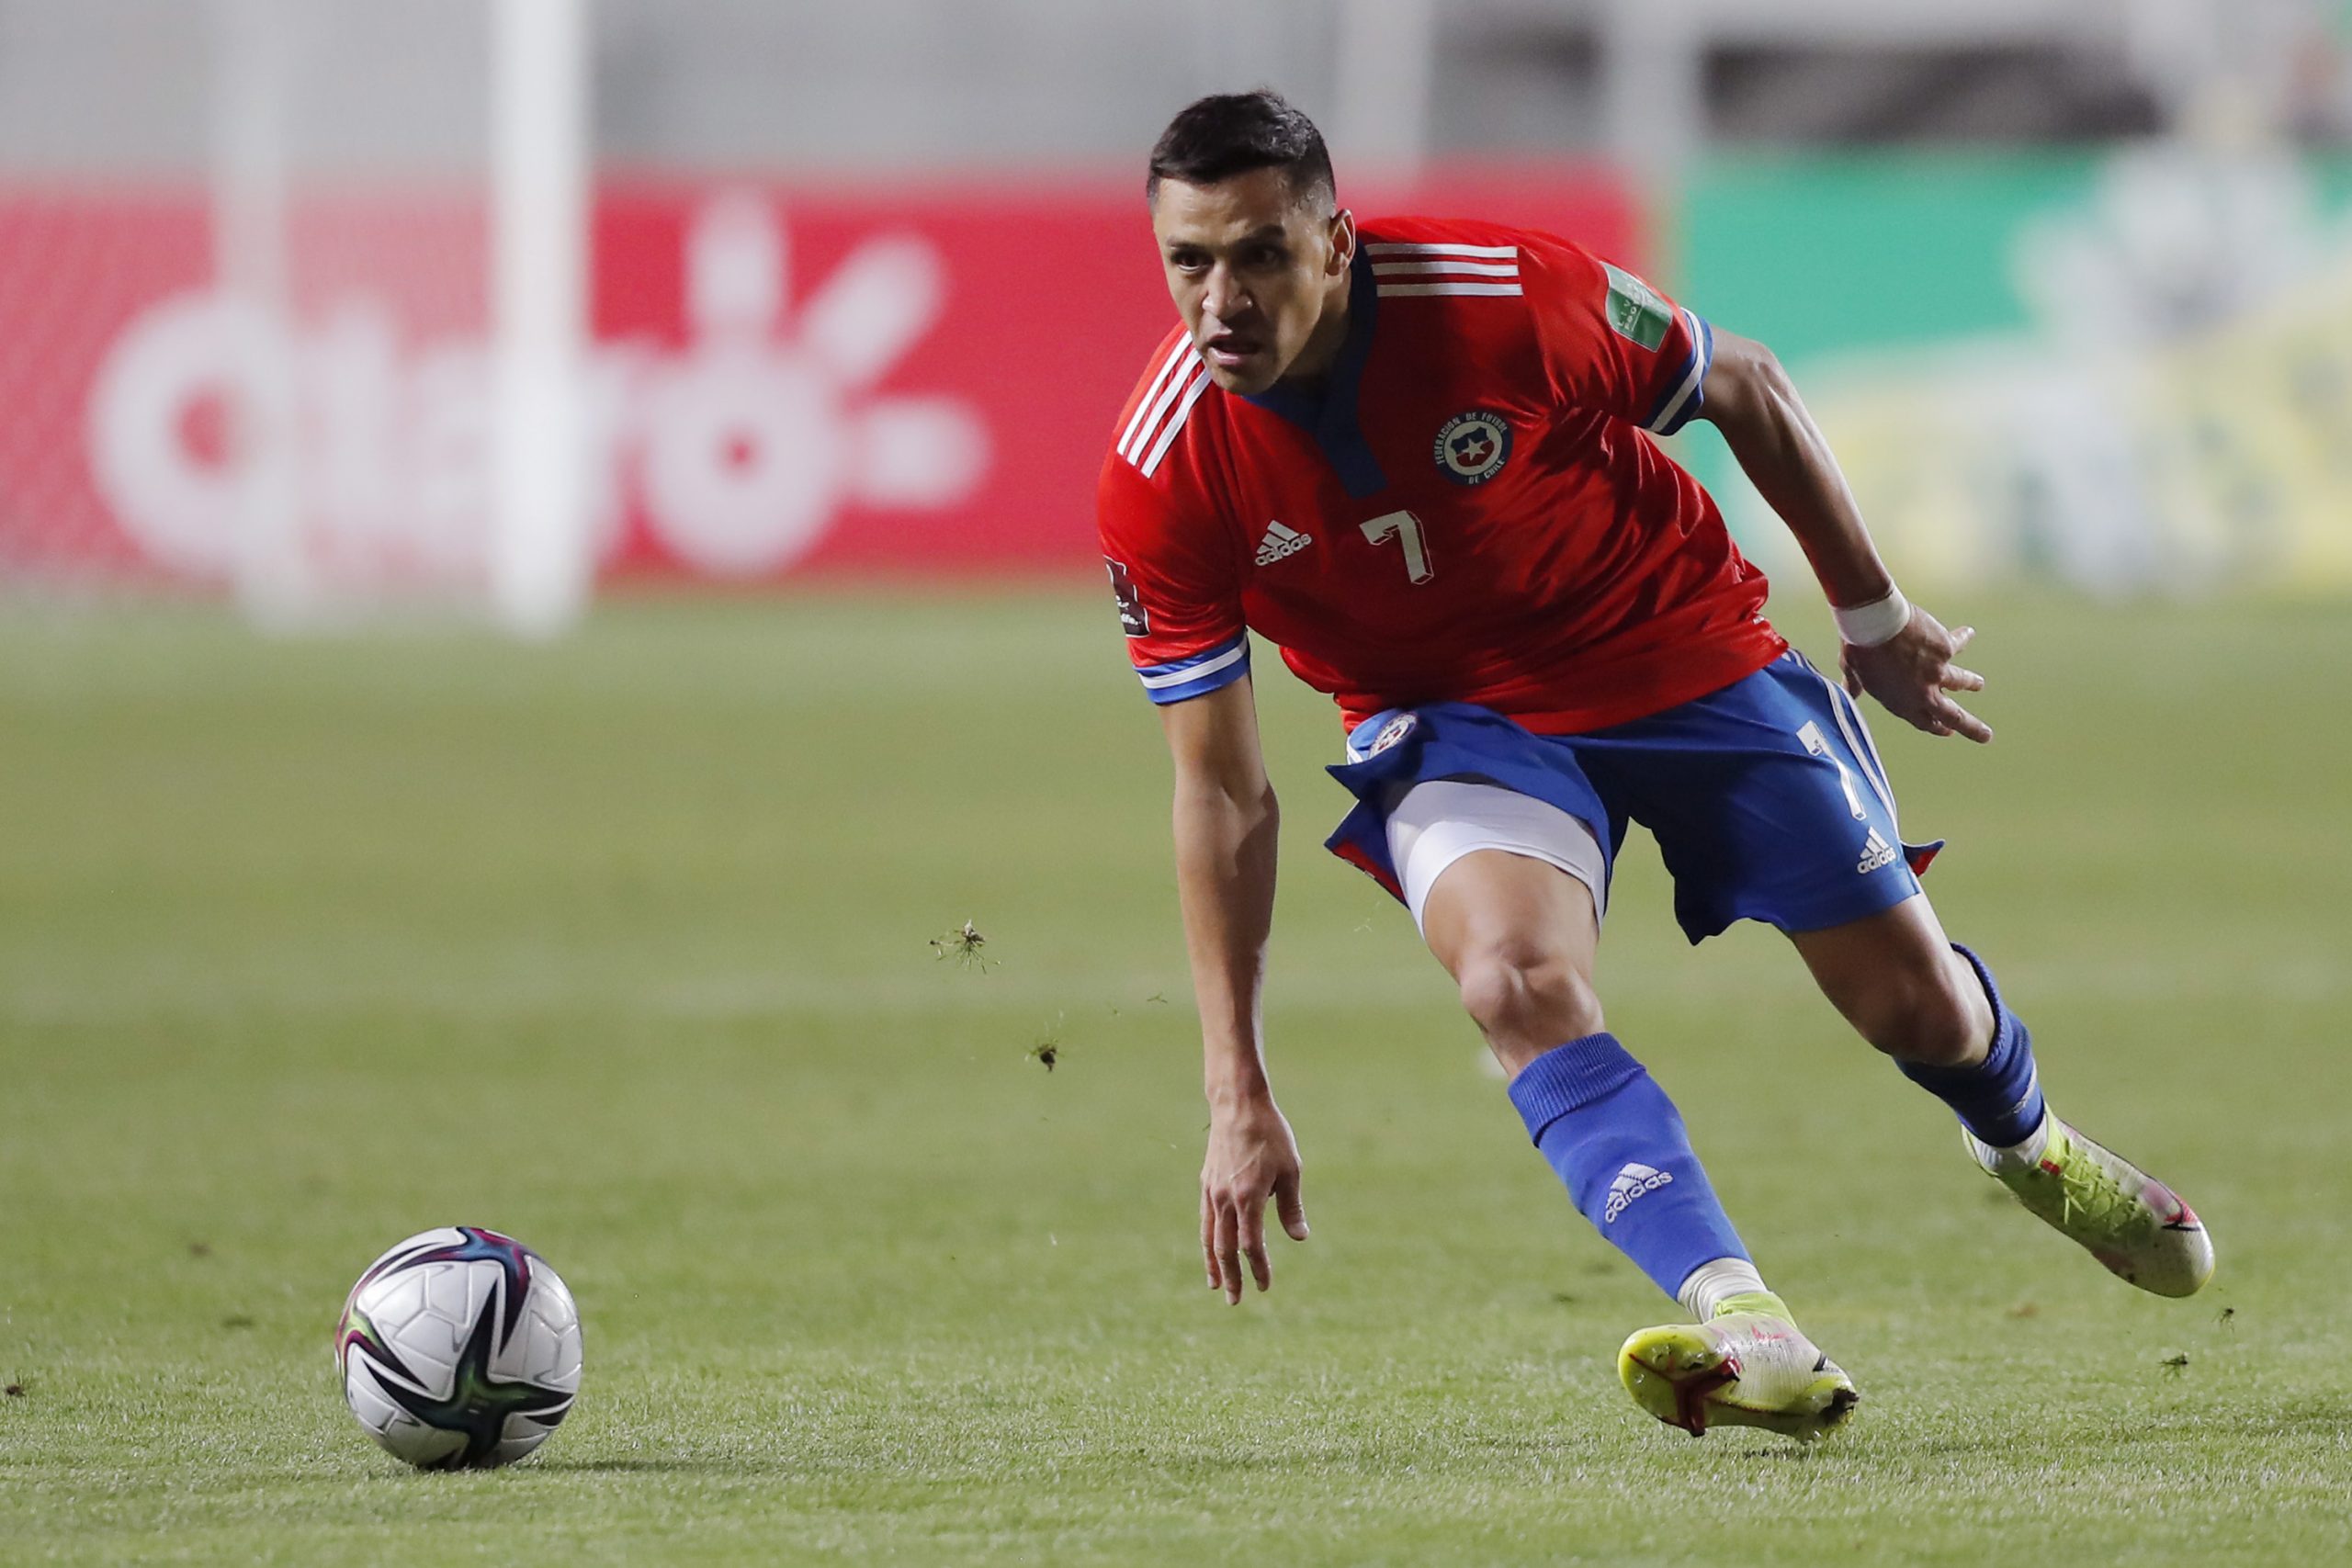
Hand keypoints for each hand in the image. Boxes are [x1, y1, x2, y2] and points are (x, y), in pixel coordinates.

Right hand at [1199, 1095, 1307, 1303]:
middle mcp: (1225, 1199)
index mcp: (1249, 1197)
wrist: (1238, 1105)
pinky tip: (1211, 1250)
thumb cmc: (1271, 1135)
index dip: (1258, 1267)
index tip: (1265, 1285)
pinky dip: (1207, 1240)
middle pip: (1226, 1248)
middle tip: (1236, 1300)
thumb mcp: (1291, 1170)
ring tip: (1215, 1285)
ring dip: (1214, 1264)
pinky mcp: (1206, 1183)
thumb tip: (1300, 1238)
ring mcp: (1212, 1191)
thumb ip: (1291, 1207)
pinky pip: (1205, 1220)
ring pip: (1210, 1237)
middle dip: (1232, 1276)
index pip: (1251, 1244)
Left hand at [1839, 604, 1991, 743]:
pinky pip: (1958, 643)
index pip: (1923, 721)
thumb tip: (1849, 693)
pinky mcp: (1946, 649)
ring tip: (1979, 685)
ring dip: (1972, 683)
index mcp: (1900, 702)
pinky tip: (1968, 633)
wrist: (1874, 624)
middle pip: (1953, 716)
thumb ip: (1856, 685)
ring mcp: (1937, 672)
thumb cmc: (1859, 647)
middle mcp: (1922, 692)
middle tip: (1986, 735)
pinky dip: (1964, 637)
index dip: (1936, 727)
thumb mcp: (1853, 671)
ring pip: (1962, 682)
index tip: (1947, 731)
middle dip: (1972, 728)